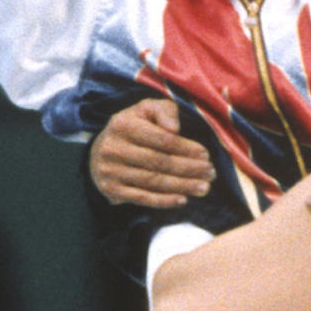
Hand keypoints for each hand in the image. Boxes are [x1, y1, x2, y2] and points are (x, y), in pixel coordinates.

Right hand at [89, 98, 214, 208]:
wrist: (99, 150)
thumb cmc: (134, 126)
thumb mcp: (147, 109)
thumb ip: (164, 111)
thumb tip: (175, 129)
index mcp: (123, 125)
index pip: (161, 139)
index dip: (186, 148)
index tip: (205, 155)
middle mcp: (113, 148)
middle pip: (159, 162)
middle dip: (189, 169)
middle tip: (211, 173)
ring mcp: (110, 171)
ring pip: (153, 181)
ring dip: (182, 186)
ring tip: (204, 188)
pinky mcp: (111, 190)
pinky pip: (142, 197)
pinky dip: (164, 200)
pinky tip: (183, 200)